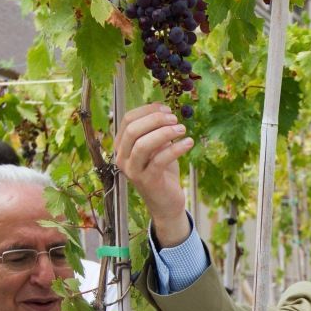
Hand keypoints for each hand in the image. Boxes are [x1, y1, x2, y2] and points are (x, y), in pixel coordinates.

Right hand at [114, 103, 192, 246]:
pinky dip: (176, 148)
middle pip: (133, 129)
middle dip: (156, 119)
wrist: (166, 202)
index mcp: (121, 146)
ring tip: (182, 129)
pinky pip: (160, 159)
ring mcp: (133, 171)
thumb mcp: (157, 147)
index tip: (167, 108)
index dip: (148, 110)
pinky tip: (189, 143)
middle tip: (175, 119)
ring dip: (165, 133)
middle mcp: (122, 158)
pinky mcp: (147, 181)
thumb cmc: (162, 171)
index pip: (128, 119)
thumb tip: (164, 110)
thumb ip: (155, 130)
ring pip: (143, 144)